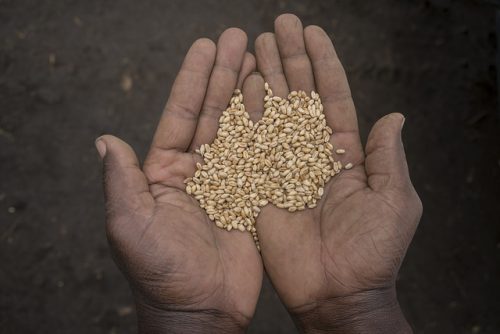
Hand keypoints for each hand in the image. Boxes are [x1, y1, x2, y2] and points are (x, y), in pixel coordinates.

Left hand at [95, 29, 262, 332]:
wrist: (199, 312)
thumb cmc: (161, 275)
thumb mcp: (131, 227)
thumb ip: (121, 183)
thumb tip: (105, 140)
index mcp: (164, 173)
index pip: (180, 116)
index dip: (193, 80)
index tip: (207, 46)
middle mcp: (195, 172)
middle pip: (211, 113)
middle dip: (225, 75)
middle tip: (240, 38)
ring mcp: (226, 183)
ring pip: (239, 130)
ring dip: (248, 94)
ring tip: (261, 59)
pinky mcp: (251, 198)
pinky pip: (261, 158)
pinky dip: (270, 130)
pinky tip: (279, 104)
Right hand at [245, 14, 421, 332]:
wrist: (336, 293)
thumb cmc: (372, 252)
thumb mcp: (394, 201)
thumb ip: (388, 157)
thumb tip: (395, 117)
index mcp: (346, 155)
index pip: (332, 98)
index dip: (323, 65)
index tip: (312, 32)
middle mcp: (312, 155)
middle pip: (299, 98)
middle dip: (290, 60)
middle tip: (278, 25)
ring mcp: (284, 168)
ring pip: (273, 114)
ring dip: (266, 77)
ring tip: (257, 43)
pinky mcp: (260, 185)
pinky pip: (252, 146)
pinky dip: (246, 115)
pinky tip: (241, 85)